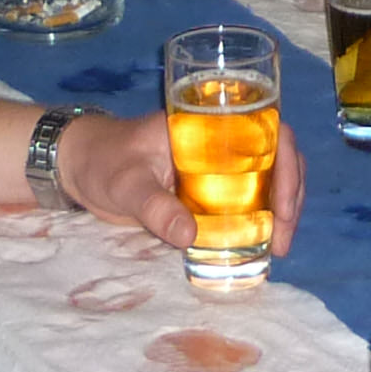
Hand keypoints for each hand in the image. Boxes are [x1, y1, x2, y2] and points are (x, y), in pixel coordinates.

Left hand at [55, 107, 303, 256]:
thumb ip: (154, 207)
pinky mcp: (209, 188)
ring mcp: (218, 165)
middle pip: (278, 157)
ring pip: (268, 179)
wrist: (78, 169)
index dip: (288, 163)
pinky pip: (247, 199)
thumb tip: (191, 237)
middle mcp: (222, 140)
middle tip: (283, 240)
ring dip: (281, 211)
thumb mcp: (125, 184)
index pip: (268, 130)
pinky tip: (261, 245)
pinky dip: (261, 220)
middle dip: (291, 196)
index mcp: (209, 123)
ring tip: (278, 247)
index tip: (284, 204)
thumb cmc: (102, 161)